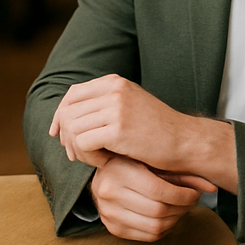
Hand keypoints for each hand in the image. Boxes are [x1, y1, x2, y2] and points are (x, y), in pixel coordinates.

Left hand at [51, 75, 239, 192]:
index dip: (61, 115)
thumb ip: (103, 105)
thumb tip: (67, 117)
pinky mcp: (118, 130)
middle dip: (66, 135)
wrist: (185, 142)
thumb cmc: (157, 130)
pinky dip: (88, 157)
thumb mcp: (129, 106)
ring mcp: (116, 108)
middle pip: (68, 111)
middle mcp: (113, 90)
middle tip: (76, 154)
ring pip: (73, 128)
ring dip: (78, 149)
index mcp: (114, 82)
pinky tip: (103, 162)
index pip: (72, 94)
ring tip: (93, 159)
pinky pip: (84, 143)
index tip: (59, 134)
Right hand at [90, 153, 211, 240]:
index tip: (194, 193)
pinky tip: (167, 216)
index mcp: (118, 170)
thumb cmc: (133, 163)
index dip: (183, 195)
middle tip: (190, 200)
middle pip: (159, 211)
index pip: (158, 191)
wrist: (103, 175)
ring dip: (176, 220)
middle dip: (182, 208)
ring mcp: (108, 213)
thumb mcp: (153, 161)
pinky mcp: (113, 228)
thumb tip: (212, 187)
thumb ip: (181, 173)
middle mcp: (108, 193)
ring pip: (156, 227)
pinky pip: (149, 236)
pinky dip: (165, 229)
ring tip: (180, 207)